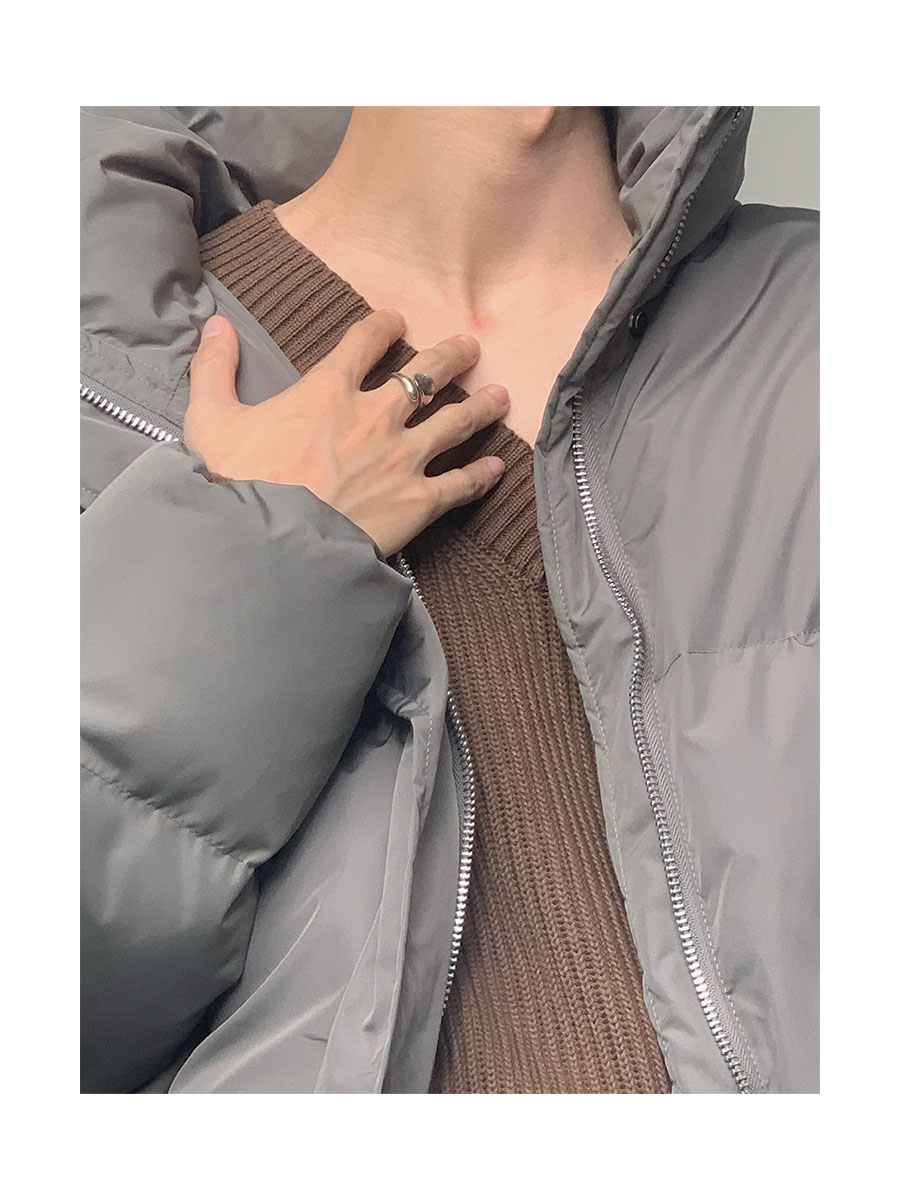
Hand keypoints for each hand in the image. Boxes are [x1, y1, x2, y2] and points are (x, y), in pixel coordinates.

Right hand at [184, 309, 508, 557]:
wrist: (271, 546)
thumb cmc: (239, 485)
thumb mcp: (212, 422)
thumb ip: (213, 370)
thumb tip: (214, 326)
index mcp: (327, 392)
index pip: (364, 343)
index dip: (383, 326)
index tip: (396, 320)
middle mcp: (374, 417)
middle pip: (425, 375)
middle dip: (450, 356)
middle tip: (469, 346)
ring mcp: (402, 459)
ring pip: (455, 422)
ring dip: (481, 407)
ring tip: (500, 395)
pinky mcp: (418, 501)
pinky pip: (460, 484)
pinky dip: (481, 476)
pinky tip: (497, 468)